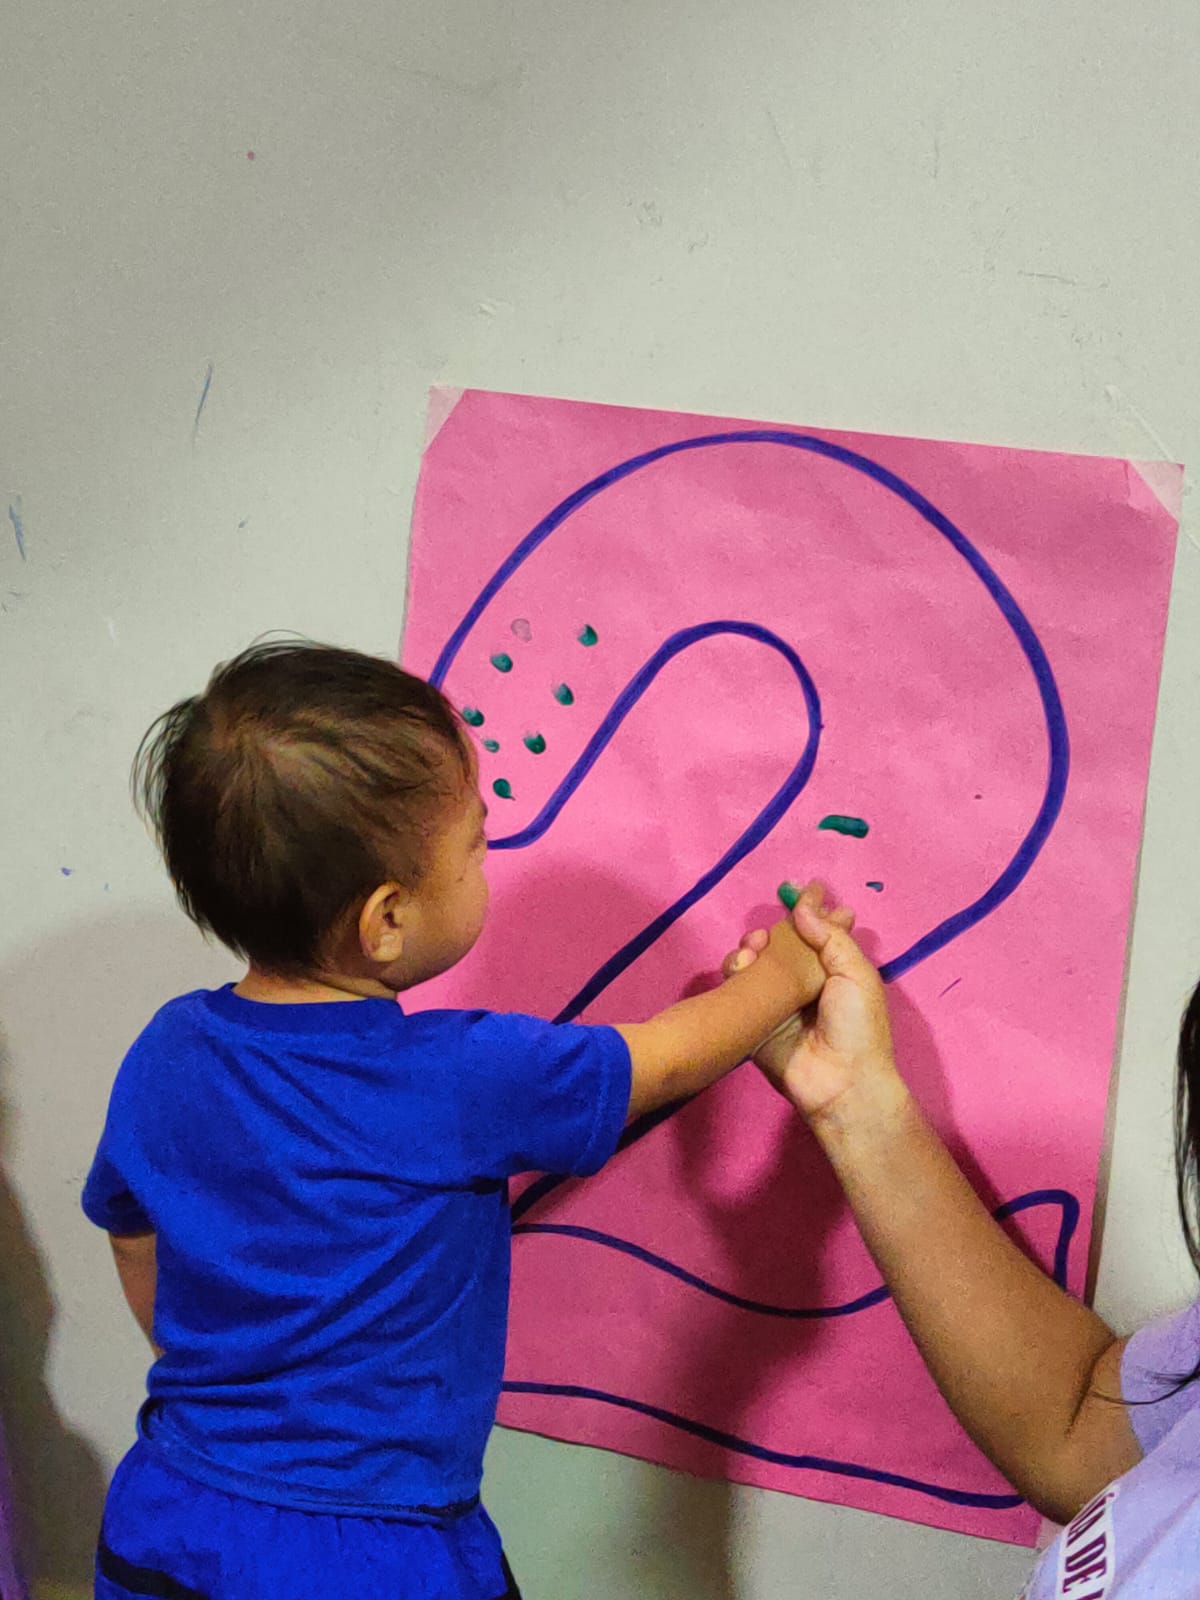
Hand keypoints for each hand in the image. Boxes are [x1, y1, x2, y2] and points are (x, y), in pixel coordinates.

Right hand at [722, 886, 899, 1126]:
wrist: (838, 1082)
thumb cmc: (857, 1027)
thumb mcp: (856, 975)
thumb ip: (830, 938)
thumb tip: (803, 908)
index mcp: (833, 970)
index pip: (815, 932)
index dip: (807, 911)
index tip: (797, 889)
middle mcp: (802, 982)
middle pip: (779, 944)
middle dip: (772, 930)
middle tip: (769, 932)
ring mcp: (774, 1000)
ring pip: (754, 960)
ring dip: (751, 946)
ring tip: (755, 948)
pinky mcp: (751, 1018)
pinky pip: (736, 987)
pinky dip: (735, 970)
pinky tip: (743, 966)